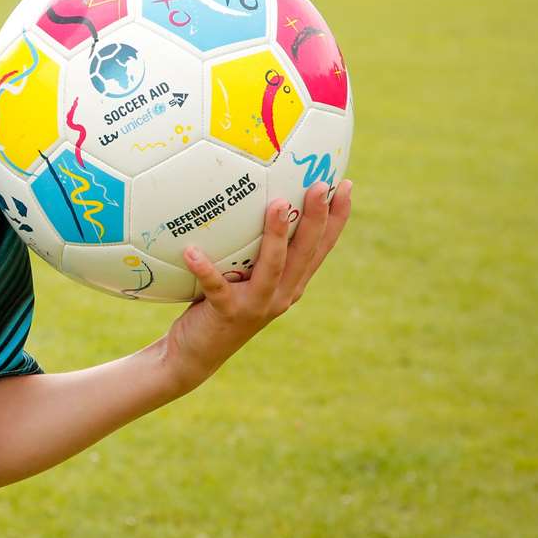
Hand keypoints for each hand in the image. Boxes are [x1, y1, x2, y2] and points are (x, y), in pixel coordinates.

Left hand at [163, 178, 353, 392]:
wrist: (196, 353)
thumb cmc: (216, 304)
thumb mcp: (240, 273)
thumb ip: (249, 246)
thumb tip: (241, 195)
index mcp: (291, 283)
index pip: (321, 247)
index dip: (337, 218)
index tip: (345, 184)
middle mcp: (282, 294)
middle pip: (306, 253)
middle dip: (318, 218)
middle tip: (320, 185)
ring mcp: (257, 305)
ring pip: (273, 268)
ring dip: (277, 237)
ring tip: (277, 205)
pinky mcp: (228, 314)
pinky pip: (216, 288)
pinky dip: (205, 269)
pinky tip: (192, 251)